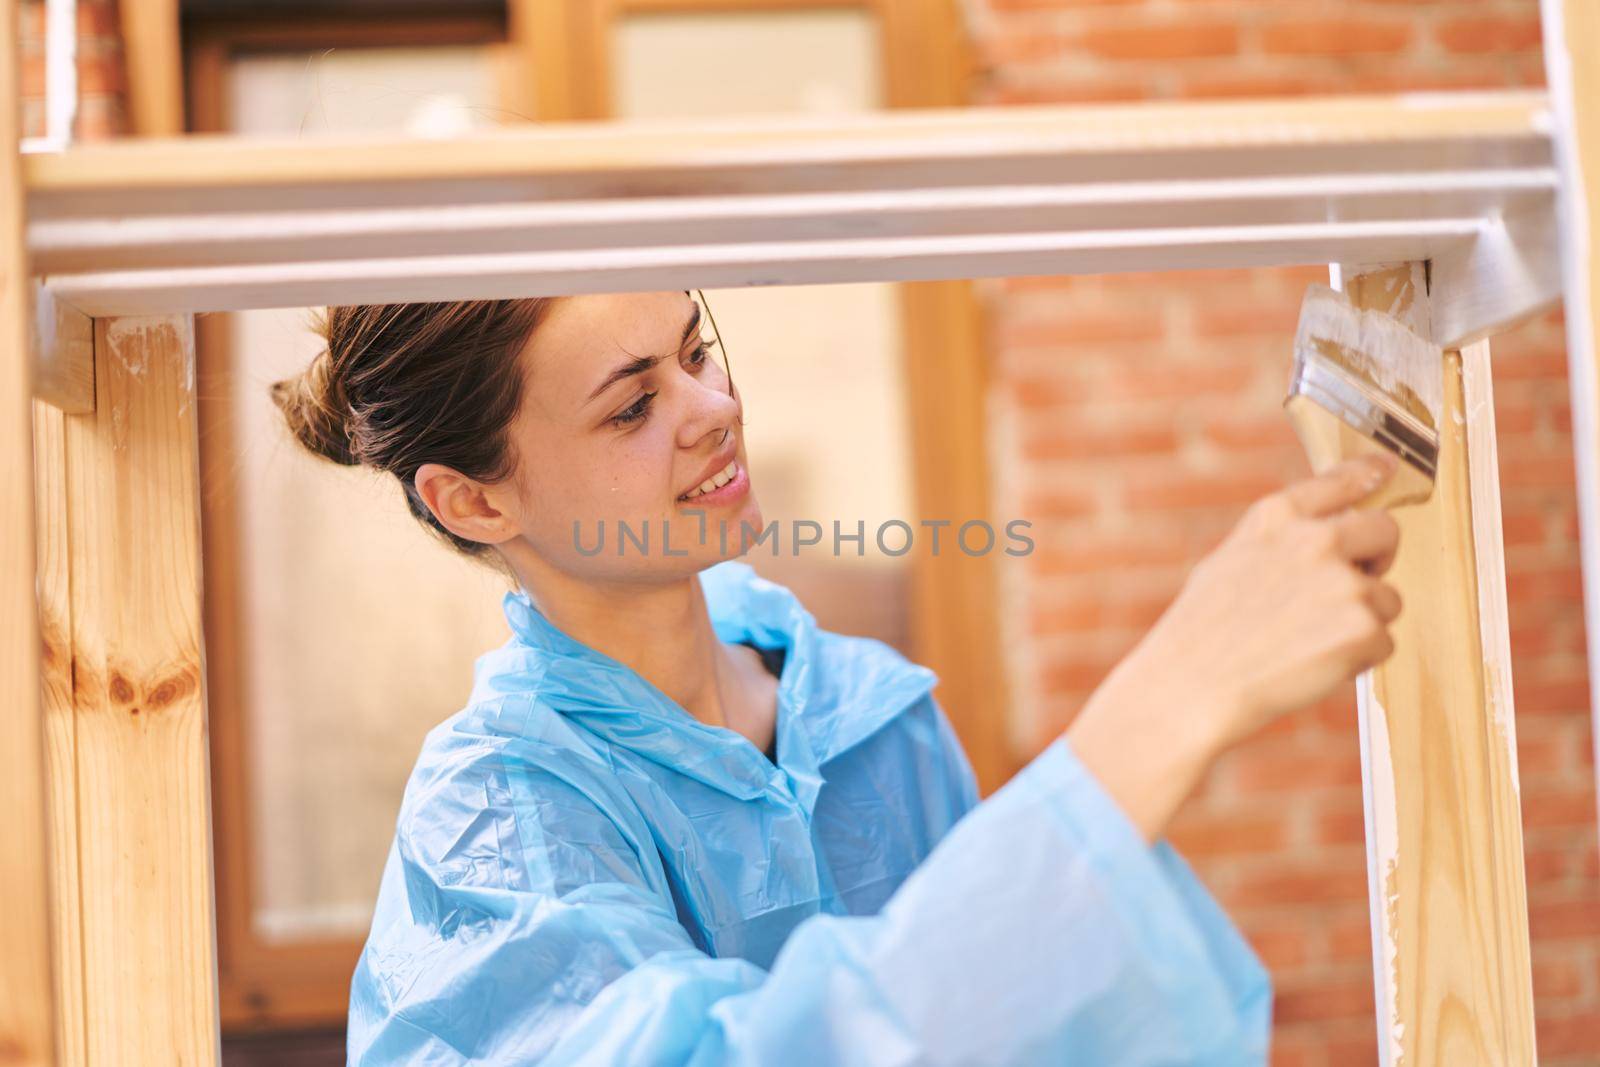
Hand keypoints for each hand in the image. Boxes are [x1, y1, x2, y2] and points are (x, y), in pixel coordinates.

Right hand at [1066, 453, 1403, 840]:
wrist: (1189, 687)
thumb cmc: (1201, 633)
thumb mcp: (1229, 563)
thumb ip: (1280, 543)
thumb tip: (1325, 539)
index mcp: (1276, 518)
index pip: (1339, 480)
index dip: (1369, 473)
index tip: (1388, 467)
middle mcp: (1314, 540)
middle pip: (1385, 531)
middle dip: (1377, 560)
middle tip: (1347, 591)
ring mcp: (1343, 582)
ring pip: (1385, 598)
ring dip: (1360, 623)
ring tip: (1304, 644)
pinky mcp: (1362, 628)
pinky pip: (1384, 642)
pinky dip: (1357, 660)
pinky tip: (1311, 665)